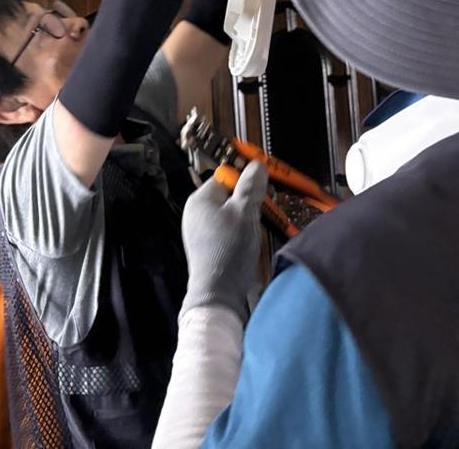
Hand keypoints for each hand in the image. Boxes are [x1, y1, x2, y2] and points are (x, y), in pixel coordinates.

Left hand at [180, 162, 267, 321]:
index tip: (263, 189)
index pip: (225, 177)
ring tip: (255, 230)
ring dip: (247, 219)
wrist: (219, 293)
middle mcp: (195, 213)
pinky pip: (227, 231)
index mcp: (200, 199)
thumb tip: (257, 165)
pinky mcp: (207, 249)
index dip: (245, 181)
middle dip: (248, 202)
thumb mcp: (245, 212)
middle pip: (228, 196)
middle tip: (263, 211)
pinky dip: (240, 233)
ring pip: (230, 215)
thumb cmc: (229, 248)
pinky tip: (248, 244)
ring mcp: (200, 232)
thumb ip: (251, 186)